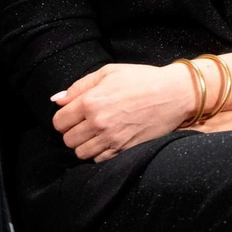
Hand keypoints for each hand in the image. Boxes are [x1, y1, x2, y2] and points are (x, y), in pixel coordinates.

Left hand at [51, 62, 195, 162]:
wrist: (175, 94)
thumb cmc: (142, 79)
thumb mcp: (109, 72)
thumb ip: (80, 86)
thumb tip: (57, 100)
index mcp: (91, 101)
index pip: (59, 121)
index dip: (64, 118)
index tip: (73, 115)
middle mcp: (98, 122)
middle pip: (67, 140)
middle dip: (73, 132)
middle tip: (85, 123)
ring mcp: (111, 138)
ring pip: (80, 152)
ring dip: (84, 144)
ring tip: (96, 133)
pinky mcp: (123, 149)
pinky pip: (98, 159)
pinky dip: (98, 153)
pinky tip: (107, 140)